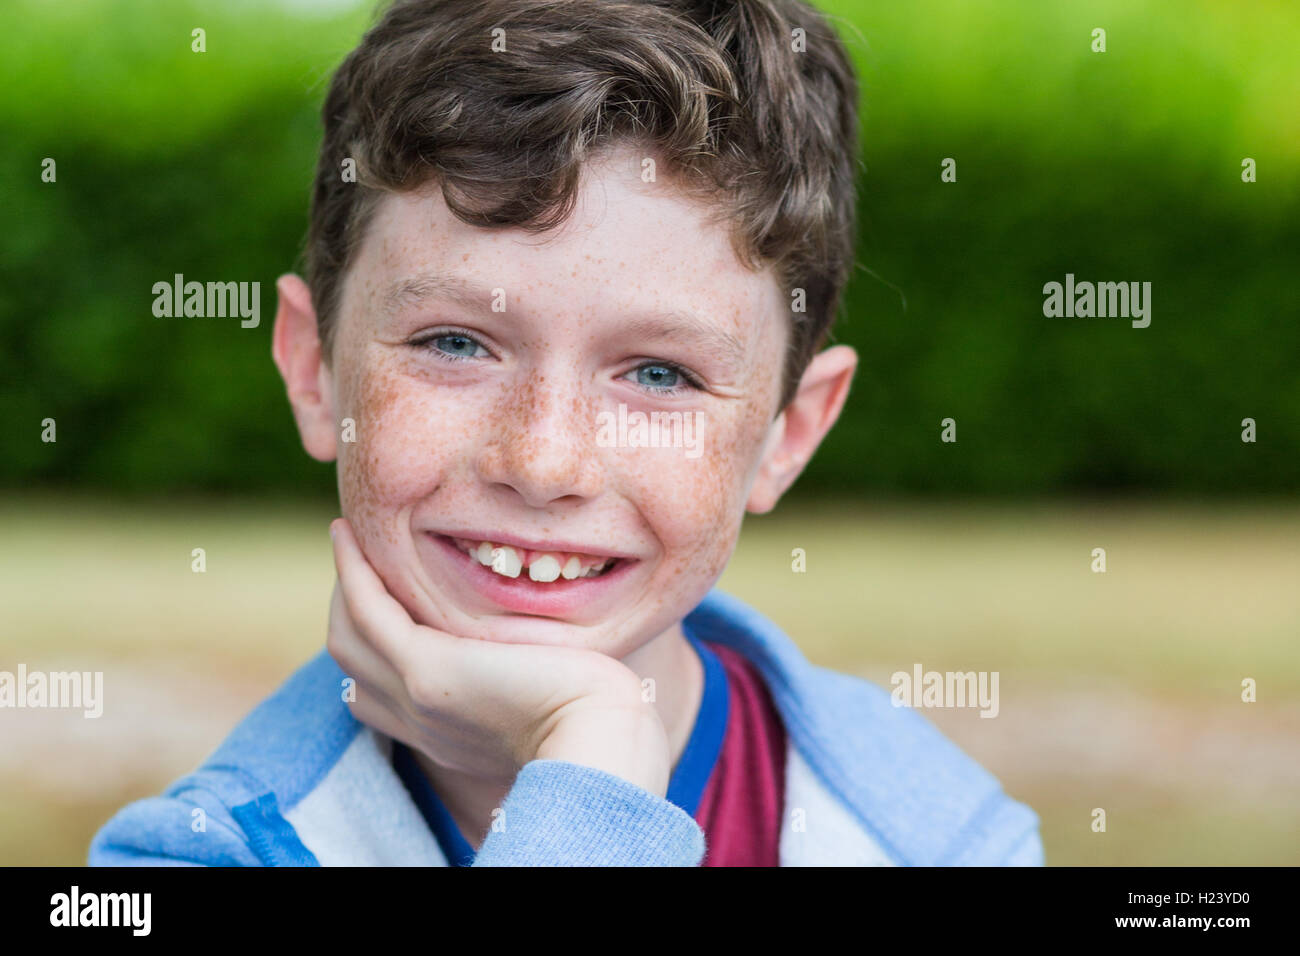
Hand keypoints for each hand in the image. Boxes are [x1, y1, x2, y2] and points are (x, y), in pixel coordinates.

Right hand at [326, 518, 670, 795]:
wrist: (605, 739)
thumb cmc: (602, 723)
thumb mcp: (552, 703)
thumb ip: (529, 682)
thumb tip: (546, 658)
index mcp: (449, 736)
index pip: (380, 696)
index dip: (371, 648)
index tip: (385, 599)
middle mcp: (422, 723)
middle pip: (354, 664)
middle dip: (348, 610)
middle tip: (360, 558)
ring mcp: (416, 698)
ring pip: (350, 636)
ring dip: (343, 583)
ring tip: (347, 536)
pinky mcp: (426, 672)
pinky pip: (367, 611)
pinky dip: (351, 571)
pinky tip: (349, 535)